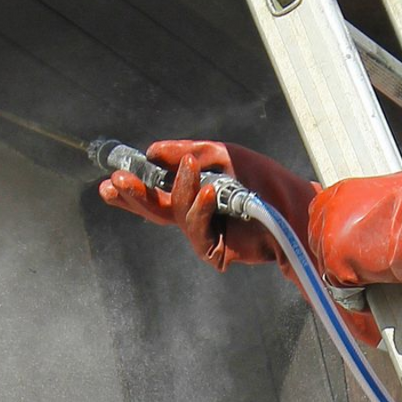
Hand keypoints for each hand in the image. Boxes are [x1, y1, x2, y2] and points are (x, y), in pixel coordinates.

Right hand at [99, 138, 315, 272]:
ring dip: (180, 190)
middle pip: (154, 210)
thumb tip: (154, 151)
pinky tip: (209, 193)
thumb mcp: (221, 155)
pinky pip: (197, 229)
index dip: (131, 190)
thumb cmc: (262, 179)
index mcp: (191, 195)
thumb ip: (188, 152)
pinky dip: (201, 209)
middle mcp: (193, 216)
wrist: (293, 203)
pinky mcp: (214, 250)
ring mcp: (203, 234)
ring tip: (192, 167)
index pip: (154, 193)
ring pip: (175, 215)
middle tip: (116, 182)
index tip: (108, 181)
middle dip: (134, 195)